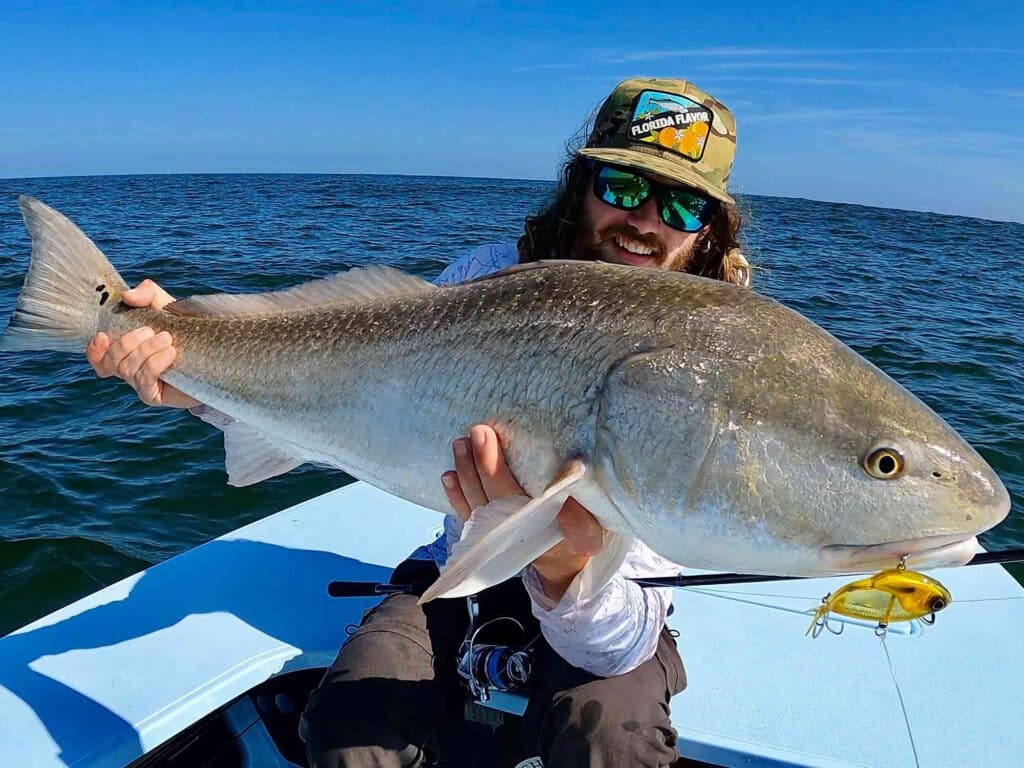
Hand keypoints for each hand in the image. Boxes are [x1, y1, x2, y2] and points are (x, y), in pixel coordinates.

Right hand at [85, 280, 199, 408]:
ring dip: (145, 350)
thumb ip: (147, 294)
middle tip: (151, 330)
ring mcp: (142, 384)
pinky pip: (144, 381)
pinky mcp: (155, 395)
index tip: (104, 335)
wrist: (216, 353)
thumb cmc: (187, 329)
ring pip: (127, 370)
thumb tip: (128, 296)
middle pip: (111, 362)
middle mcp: (130, 369)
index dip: (94, 350)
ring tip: (167, 339)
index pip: (98, 358)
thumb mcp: (166, 306)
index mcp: (127, 351)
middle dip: (127, 343)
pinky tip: (170, 353)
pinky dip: (154, 363)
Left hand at [442, 424, 603, 599]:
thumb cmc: (576, 538)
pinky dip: (455, 494)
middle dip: (480, 462)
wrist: (560, 562)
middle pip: (488, 495)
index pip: (510, 498)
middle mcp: (511, 533)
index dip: (494, 470)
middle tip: (478, 431)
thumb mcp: (589, 533)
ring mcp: (494, 533)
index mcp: (537, 528)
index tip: (490, 439)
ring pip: (473, 502)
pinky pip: (465, 512)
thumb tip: (575, 472)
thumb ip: (582, 517)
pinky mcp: (485, 532)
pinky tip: (449, 475)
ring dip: (465, 472)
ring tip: (460, 444)